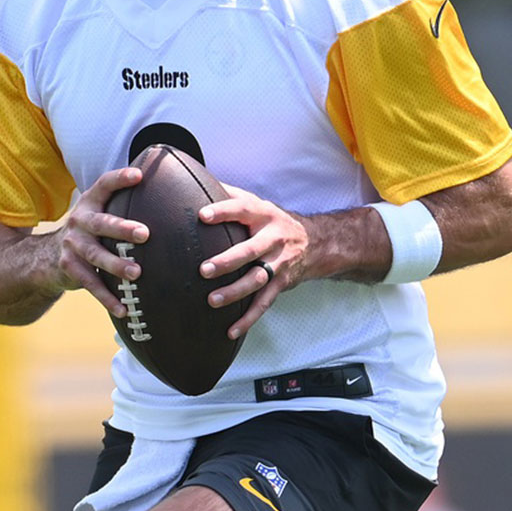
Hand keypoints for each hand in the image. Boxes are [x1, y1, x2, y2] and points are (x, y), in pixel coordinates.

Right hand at [53, 166, 149, 317]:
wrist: (46, 257)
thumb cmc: (89, 232)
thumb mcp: (98, 213)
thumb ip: (121, 204)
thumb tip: (166, 192)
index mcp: (90, 202)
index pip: (104, 185)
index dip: (120, 179)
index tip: (139, 176)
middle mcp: (79, 220)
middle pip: (101, 223)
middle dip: (122, 228)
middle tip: (145, 234)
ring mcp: (72, 245)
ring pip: (96, 255)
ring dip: (116, 265)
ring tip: (137, 273)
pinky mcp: (70, 268)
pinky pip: (91, 284)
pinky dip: (107, 298)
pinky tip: (124, 309)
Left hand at [197, 183, 307, 339]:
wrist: (316, 243)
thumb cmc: (273, 221)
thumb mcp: (257, 203)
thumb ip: (229, 194)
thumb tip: (195, 179)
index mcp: (263, 215)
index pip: (242, 210)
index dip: (223, 211)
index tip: (202, 215)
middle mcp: (272, 239)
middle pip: (250, 251)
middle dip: (228, 261)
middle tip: (204, 269)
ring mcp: (278, 264)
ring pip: (257, 280)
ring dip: (235, 292)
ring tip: (212, 300)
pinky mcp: (280, 284)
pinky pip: (263, 304)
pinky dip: (248, 319)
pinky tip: (230, 331)